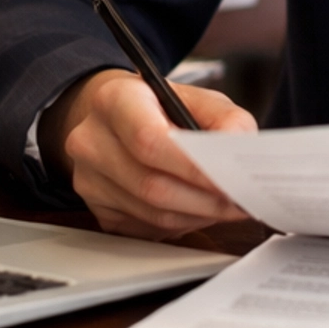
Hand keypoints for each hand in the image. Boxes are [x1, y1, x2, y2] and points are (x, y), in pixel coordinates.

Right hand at [41, 68, 254, 238]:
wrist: (116, 118)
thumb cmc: (161, 108)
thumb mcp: (198, 99)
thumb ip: (227, 120)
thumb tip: (240, 153)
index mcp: (114, 99)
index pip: (150, 140)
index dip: (193, 168)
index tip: (230, 182)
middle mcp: (91, 139)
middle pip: (152, 186)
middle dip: (205, 200)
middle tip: (240, 202)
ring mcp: (88, 179)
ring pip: (152, 215)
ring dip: (197, 216)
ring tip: (225, 206)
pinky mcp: (97, 209)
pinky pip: (146, 228)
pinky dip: (181, 224)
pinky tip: (196, 209)